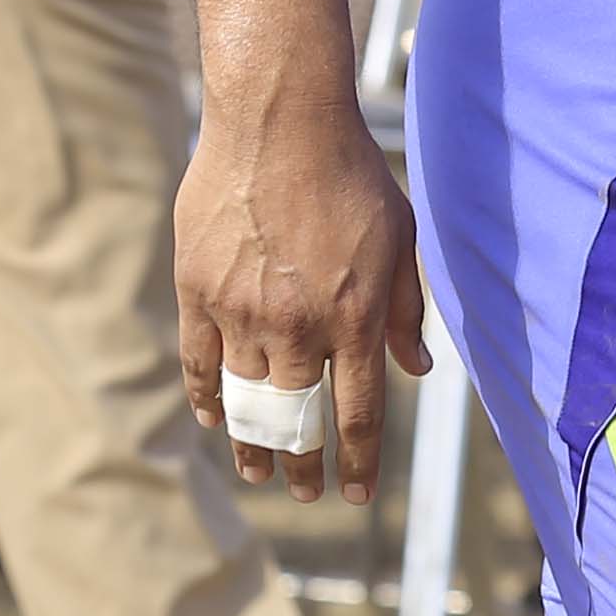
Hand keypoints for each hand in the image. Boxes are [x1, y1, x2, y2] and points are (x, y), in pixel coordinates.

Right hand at [174, 88, 431, 503]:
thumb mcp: (399, 241)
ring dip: (254, 444)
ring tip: (259, 469)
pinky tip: (216, 421)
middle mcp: (298, 326)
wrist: (280, 120)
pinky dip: (206, 400)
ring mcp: (242, 311)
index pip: (358, 416)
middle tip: (305, 492)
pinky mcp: (198, 291)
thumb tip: (418, 370)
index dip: (357, 464)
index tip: (355, 495)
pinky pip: (198, 364)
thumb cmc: (350, 175)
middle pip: (298, 423)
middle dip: (304, 468)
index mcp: (355, 318)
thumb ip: (407, 311)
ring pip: (247, 401)